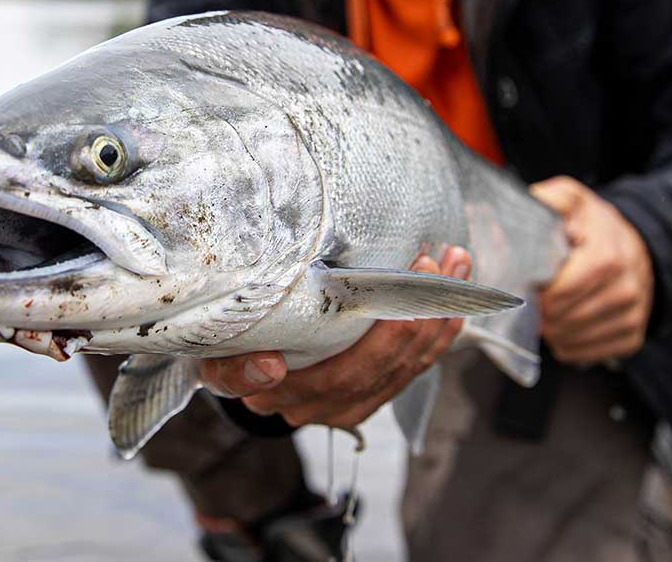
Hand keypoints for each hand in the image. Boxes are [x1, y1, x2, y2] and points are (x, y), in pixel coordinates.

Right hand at [197, 247, 470, 428]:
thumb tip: (269, 368)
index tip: (396, 302)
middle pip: (384, 370)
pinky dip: (439, 330)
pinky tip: (454, 294)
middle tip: (432, 262)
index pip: (340, 378)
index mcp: (290, 399)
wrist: (242, 370)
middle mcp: (328, 409)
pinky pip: (416, 366)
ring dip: (437, 315)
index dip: (376, 343)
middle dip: (416, 315)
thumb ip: (235, 369)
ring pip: (408, 367)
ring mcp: (356, 404)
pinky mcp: (375, 392)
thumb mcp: (217, 359)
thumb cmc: (230, 351)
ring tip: (455, 265)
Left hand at [528, 176, 653, 365]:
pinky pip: (584, 354)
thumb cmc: (594, 226)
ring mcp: (632, 317)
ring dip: (548, 330)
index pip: (559, 292)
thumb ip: (543, 203)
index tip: (524, 284)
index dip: (534, 291)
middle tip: (529, 298)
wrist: (639, 247)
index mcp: (608, 257)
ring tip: (545, 309)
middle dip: (537, 312)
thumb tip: (500, 215)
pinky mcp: (630, 338)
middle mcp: (626, 290)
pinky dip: (566, 344)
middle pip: (562, 319)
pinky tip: (562, 323)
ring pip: (570, 340)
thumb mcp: (571, 201)